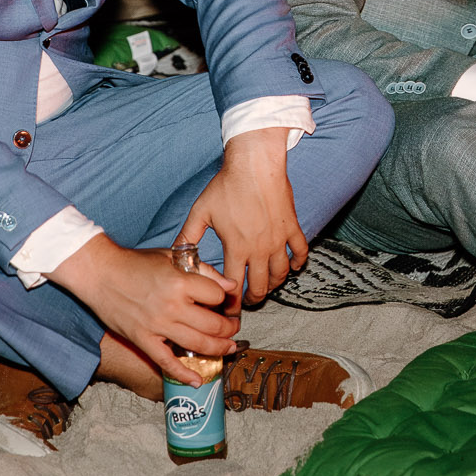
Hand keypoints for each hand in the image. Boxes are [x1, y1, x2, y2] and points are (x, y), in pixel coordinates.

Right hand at [49, 235, 236, 384]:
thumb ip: (203, 271)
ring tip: (229, 348)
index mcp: (181, 283)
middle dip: (229, 328)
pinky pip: (166, 362)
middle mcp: (172, 307)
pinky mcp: (143, 340)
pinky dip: (183, 374)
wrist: (100, 273)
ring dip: (219, 349)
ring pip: (197, 345)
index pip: (217, 297)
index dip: (225, 299)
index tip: (224, 301)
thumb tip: (229, 286)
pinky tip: (198, 380)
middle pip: (213, 325)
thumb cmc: (136, 262)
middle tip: (233, 328)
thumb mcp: (173, 257)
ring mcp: (157, 326)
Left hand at [177, 128, 308, 304]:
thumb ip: (188, 236)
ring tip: (268, 286)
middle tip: (249, 301)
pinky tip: (294, 266)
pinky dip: (298, 262)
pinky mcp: (292, 226)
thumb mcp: (201, 211)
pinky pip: (300, 251)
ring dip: (275, 284)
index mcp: (236, 247)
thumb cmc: (227, 185)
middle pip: (261, 286)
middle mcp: (259, 248)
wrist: (255, 164)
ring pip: (281, 273)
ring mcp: (278, 238)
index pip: (234, 286)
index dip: (232, 304)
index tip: (230, 311)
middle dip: (255, 299)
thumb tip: (175, 254)